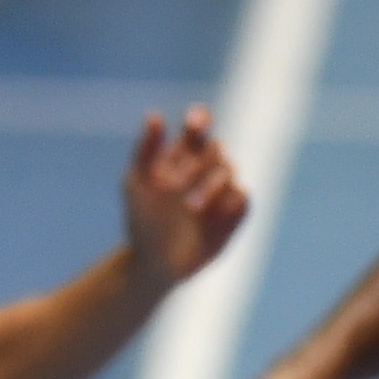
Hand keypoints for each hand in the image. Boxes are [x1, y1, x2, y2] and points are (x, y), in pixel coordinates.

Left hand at [122, 106, 248, 285]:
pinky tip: (207, 217)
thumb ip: (145, 151)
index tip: (194, 123)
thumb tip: (154, 115)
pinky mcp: (234, 214)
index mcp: (182, 158)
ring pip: (230, 171)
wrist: (150, 262)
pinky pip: (242, 198)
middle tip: (174, 184)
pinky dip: (228, 203)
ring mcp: (222, 191)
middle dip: (197, 163)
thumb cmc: (141, 221)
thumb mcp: (137, 185)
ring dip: (209, 186)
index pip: (197, 130)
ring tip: (189, 207)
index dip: (199, 122)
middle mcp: (205, 170)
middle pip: (214, 149)